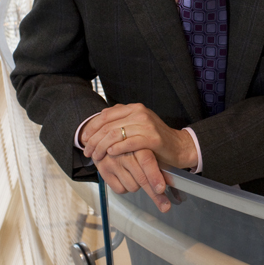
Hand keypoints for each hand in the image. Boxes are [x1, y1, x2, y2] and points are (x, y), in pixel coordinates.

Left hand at [81, 103, 197, 169]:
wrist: (179, 147)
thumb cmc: (154, 140)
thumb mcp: (136, 126)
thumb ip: (120, 122)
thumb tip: (95, 126)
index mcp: (134, 107)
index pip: (105, 115)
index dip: (91, 128)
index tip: (84, 140)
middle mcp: (139, 112)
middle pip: (107, 125)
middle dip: (94, 140)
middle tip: (87, 152)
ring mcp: (146, 124)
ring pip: (115, 134)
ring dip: (102, 147)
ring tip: (96, 157)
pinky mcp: (152, 138)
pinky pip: (129, 143)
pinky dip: (117, 149)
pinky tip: (111, 154)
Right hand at [94, 149, 173, 212]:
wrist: (106, 138)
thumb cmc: (131, 146)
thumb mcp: (145, 149)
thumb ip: (157, 163)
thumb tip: (171, 180)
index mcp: (137, 144)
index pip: (147, 161)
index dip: (154, 176)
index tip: (161, 189)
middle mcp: (123, 153)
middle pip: (141, 179)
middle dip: (155, 195)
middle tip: (165, 206)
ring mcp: (112, 162)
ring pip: (132, 187)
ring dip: (137, 185)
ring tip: (134, 175)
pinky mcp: (103, 171)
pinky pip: (120, 190)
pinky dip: (125, 187)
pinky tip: (124, 177)